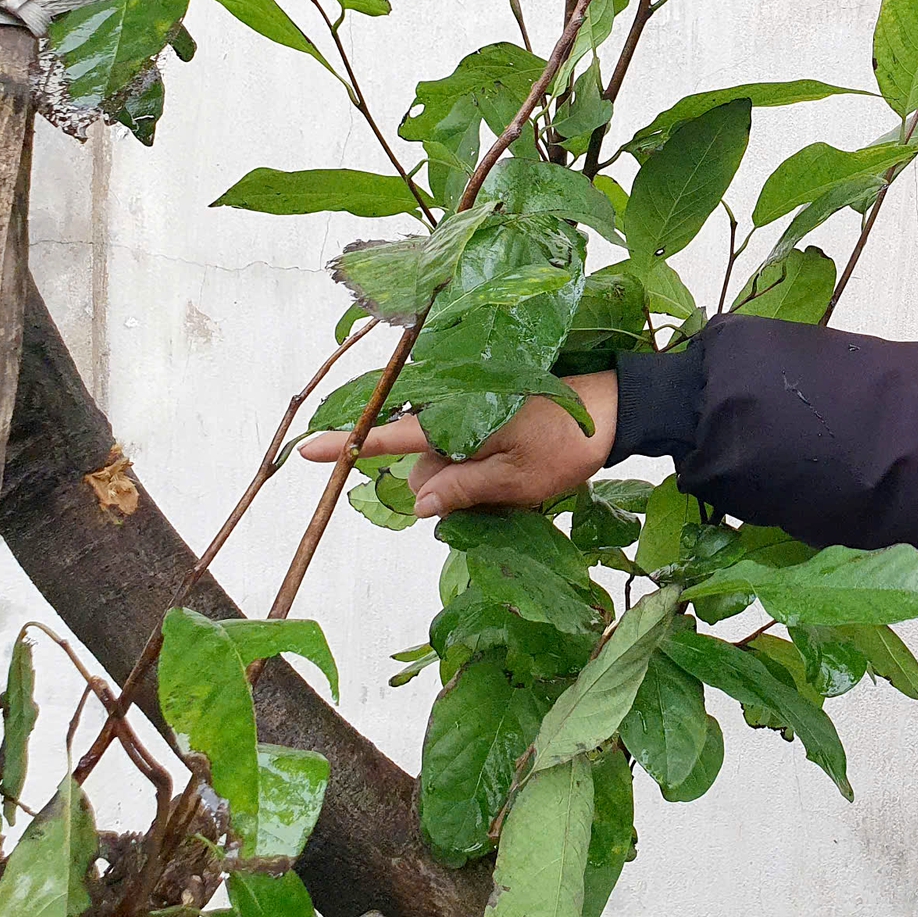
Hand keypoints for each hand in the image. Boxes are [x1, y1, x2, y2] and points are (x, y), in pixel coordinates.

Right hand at [298, 370, 620, 517]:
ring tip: (512, 480)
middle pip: (420, 467)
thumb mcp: (516, 480)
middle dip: (441, 489)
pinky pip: (461, 452)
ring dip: (462, 480)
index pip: (392, 440)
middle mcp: (455, 415)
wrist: (612, 412)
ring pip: (442, 464)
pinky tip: (507, 471)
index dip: (348, 447)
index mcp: (455, 423)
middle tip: (494, 495)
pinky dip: (474, 468)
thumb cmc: (567, 446)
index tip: (305, 451)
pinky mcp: (486, 419)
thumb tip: (415, 505)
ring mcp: (470, 416)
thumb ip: (462, 489)